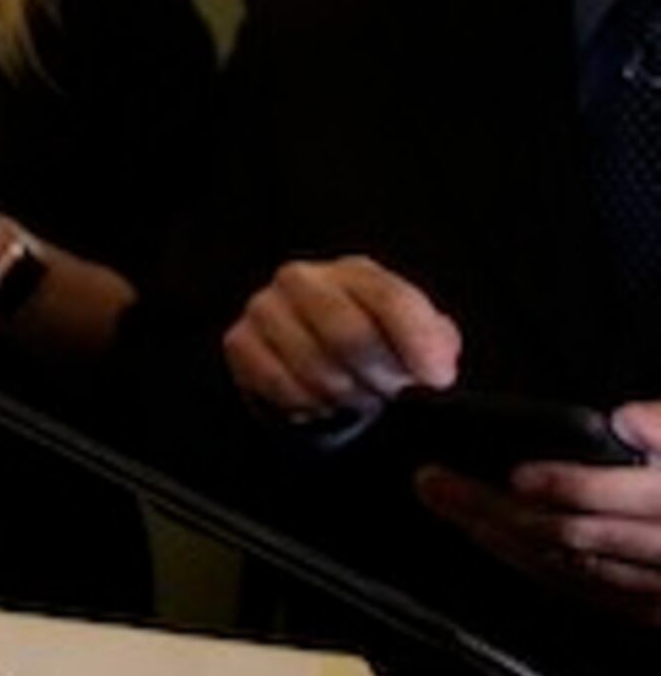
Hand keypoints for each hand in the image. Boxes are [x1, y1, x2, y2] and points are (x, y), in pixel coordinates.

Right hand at [222, 256, 462, 421]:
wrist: (312, 358)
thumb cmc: (371, 346)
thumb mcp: (413, 336)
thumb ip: (434, 344)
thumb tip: (434, 367)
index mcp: (355, 272)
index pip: (391, 300)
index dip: (418, 345)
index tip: (437, 379)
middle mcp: (303, 278)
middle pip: (348, 334)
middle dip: (377, 377)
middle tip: (388, 394)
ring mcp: (265, 307)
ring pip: (314, 366)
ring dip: (344, 396)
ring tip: (355, 398)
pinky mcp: (239, 340)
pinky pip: (278, 383)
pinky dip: (307, 403)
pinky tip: (320, 401)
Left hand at [413, 402, 660, 625]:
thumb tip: (628, 421)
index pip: (617, 500)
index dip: (566, 486)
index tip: (515, 471)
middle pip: (574, 536)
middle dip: (496, 510)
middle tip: (436, 481)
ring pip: (569, 568)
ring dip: (500, 538)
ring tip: (449, 505)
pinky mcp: (653, 611)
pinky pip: (584, 592)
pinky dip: (532, 565)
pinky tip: (494, 542)